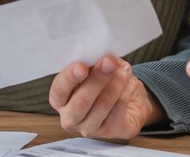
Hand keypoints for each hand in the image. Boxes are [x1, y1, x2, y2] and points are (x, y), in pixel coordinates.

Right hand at [49, 55, 163, 139]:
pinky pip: (119, 110)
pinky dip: (126, 92)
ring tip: (124, 69)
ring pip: (102, 105)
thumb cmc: (104, 83)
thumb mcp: (94, 70)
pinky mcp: (111, 132)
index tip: (82, 66)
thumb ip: (91, 65)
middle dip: (97, 79)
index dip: (69, 78)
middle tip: (109, 62)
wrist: (128, 101)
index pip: (58, 91)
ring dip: (116, 83)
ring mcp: (90, 129)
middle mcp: (71, 118)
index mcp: (60, 100)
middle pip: (81, 102)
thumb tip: (100, 57)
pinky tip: (131, 81)